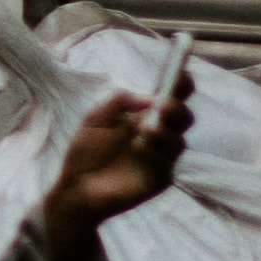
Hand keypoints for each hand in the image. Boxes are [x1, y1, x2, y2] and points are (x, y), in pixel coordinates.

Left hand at [36, 88, 183, 258]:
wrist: (77, 186)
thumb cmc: (86, 151)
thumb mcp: (94, 120)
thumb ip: (117, 102)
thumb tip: (148, 98)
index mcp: (146, 116)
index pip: (171, 97)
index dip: (181, 84)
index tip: (181, 73)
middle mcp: (159, 135)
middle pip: (183, 118)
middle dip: (177, 110)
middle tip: (163, 106)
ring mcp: (162, 157)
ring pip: (179, 141)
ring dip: (163, 133)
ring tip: (143, 131)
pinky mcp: (160, 178)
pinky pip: (167, 163)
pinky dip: (153, 153)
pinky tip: (137, 150)